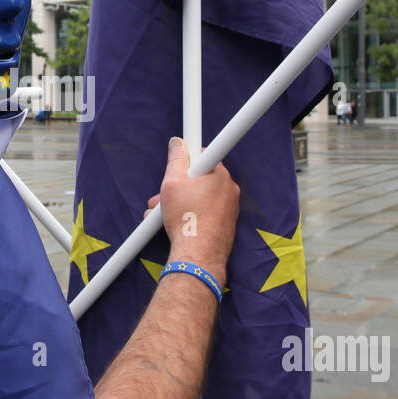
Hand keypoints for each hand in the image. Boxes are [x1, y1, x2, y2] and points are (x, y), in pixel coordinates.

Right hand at [144, 137, 239, 288]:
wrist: (199, 255)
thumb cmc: (186, 220)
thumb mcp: (171, 184)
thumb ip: (175, 160)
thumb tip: (178, 143)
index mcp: (218, 173)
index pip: (204, 152)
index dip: (189, 155)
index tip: (185, 150)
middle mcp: (229, 187)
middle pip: (202, 176)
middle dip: (181, 184)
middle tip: (165, 194)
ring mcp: (231, 206)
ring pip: (204, 195)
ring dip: (185, 200)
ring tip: (167, 213)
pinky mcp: (229, 221)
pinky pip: (210, 209)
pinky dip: (195, 212)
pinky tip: (180, 221)